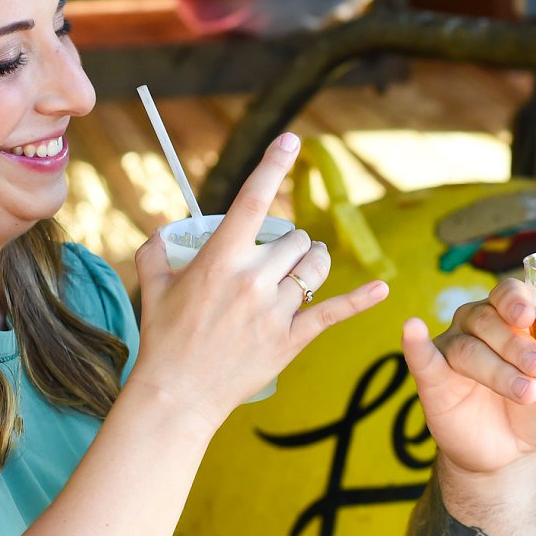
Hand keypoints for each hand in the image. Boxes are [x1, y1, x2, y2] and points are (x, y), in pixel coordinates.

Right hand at [130, 133, 388, 421]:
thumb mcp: (153, 286)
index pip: (252, 200)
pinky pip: (333, 311)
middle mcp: (252, 279)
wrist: (176, 395)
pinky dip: (360, 299)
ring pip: (314, 268)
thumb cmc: (162, 339)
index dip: (273, 166)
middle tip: (276, 260)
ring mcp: (275, 310)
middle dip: (290, 245)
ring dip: (313, 263)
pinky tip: (382, 289)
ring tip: (301, 271)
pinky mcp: (292, 339)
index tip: (291, 139)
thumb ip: (158, 251)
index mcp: (220, 259)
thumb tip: (165, 231)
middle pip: (295, 239)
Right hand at [401, 277, 535, 475]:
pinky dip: (413, 343)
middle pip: (489, 316)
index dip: (522, 299)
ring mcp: (454, 348)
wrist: (508, 456)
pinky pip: (420, 355)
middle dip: (515, 343)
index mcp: (515, 318)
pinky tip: (411, 330)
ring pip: (468, 346)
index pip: (514, 293)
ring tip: (525, 394)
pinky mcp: (432, 377)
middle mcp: (481, 325)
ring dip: (496, 369)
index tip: (535, 313)